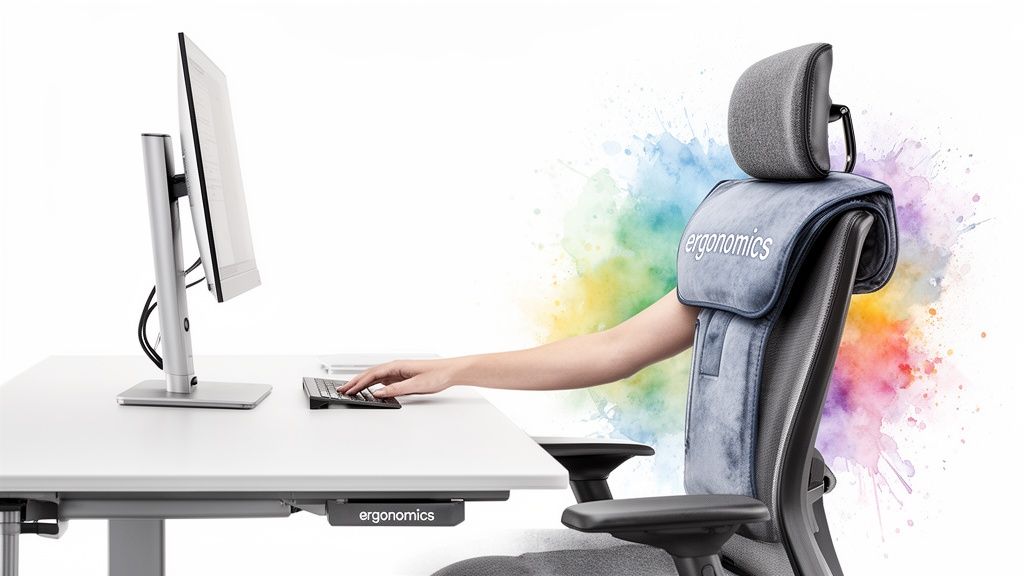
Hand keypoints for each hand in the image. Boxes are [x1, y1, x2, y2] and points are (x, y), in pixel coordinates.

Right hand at [337, 359, 458, 397]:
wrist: (451, 371)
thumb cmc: (437, 374)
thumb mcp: (416, 385)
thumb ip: (396, 390)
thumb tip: (378, 393)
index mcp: (397, 366)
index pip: (372, 375)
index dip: (359, 383)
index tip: (348, 389)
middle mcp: (396, 367)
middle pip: (370, 374)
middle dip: (355, 382)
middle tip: (342, 389)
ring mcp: (398, 372)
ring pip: (375, 377)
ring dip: (362, 383)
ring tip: (350, 390)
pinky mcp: (402, 378)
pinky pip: (384, 381)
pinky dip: (373, 386)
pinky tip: (369, 390)